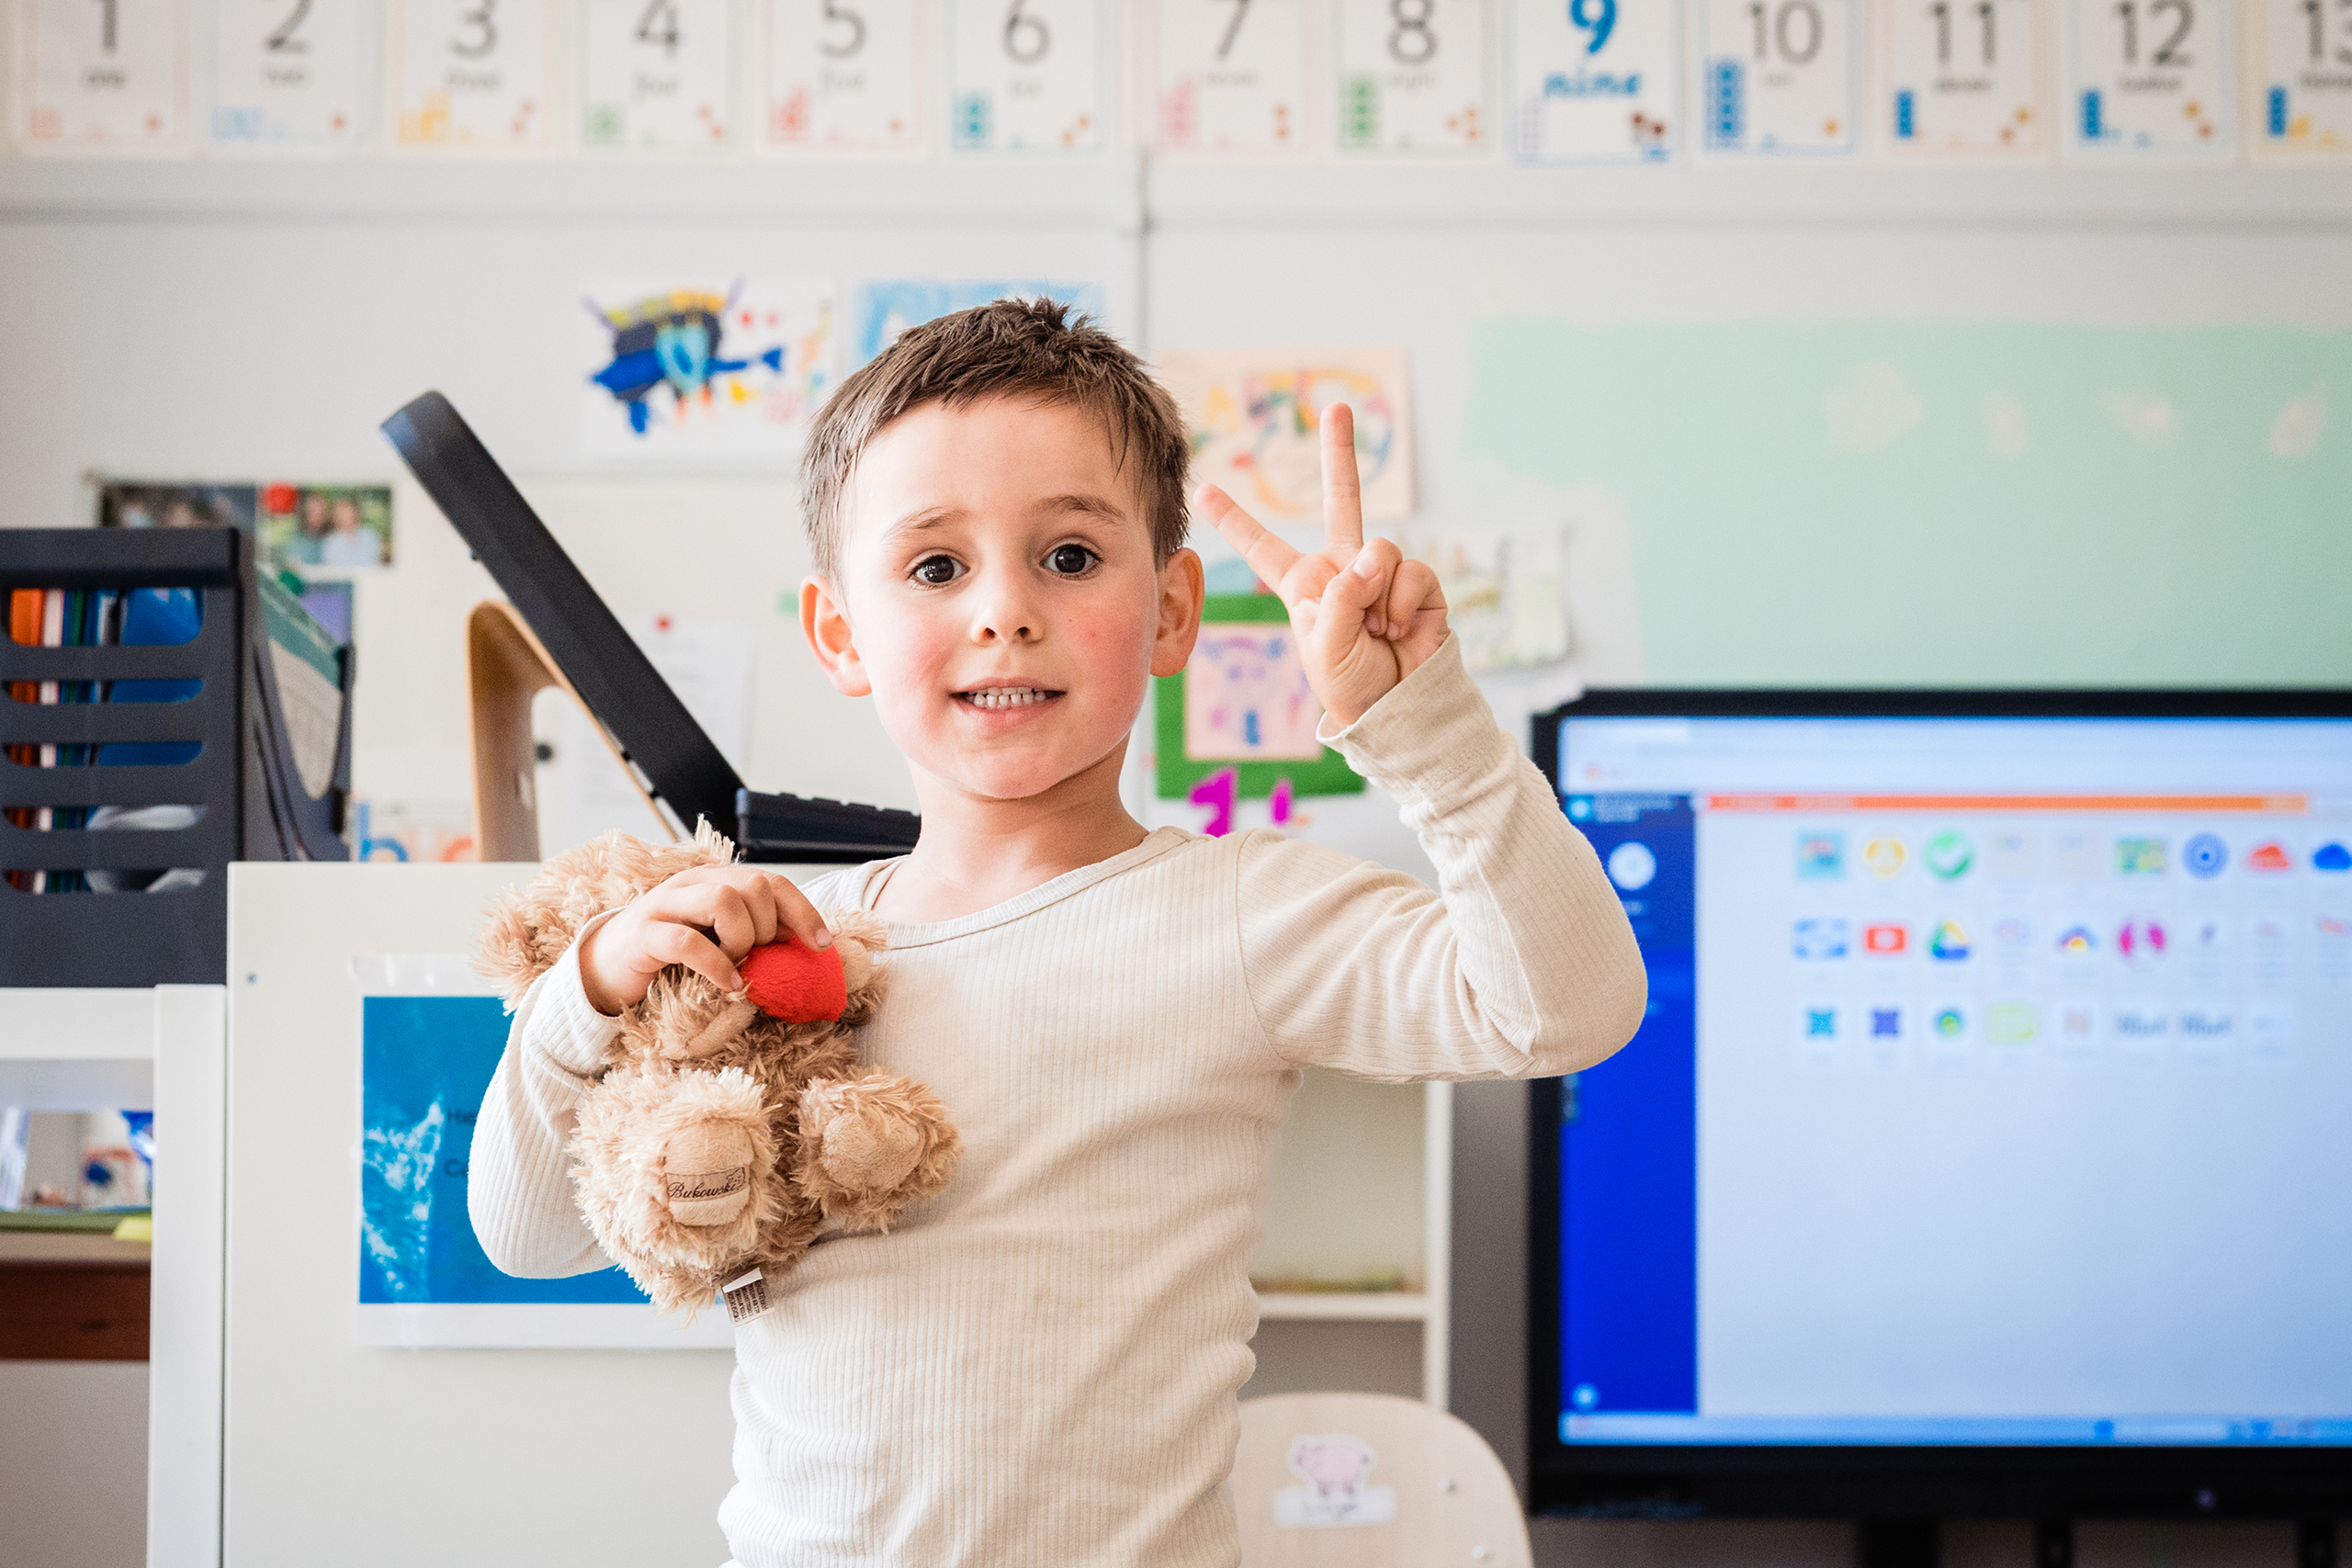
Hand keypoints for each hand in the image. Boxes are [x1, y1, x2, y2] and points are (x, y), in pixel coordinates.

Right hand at [577, 864, 832, 1015]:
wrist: (606, 968)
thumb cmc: (673, 955)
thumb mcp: (720, 938)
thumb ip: (756, 933)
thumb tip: (806, 945)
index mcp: (717, 880)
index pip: (773, 881)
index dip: (802, 911)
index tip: (821, 944)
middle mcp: (693, 883)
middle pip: (752, 887)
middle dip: (767, 928)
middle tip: (757, 957)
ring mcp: (665, 904)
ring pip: (723, 901)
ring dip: (741, 940)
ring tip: (737, 965)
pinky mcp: (644, 934)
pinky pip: (688, 942)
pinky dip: (717, 965)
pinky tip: (729, 985)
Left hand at [1194, 403, 1447, 729]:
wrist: (1398, 707)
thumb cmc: (1350, 683)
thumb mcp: (1322, 644)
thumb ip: (1341, 596)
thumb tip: (1372, 558)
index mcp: (1304, 585)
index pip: (1262, 547)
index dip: (1235, 521)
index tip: (1204, 492)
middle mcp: (1343, 569)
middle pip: (1340, 500)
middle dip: (1340, 453)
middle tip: (1337, 408)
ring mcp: (1382, 573)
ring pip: (1379, 548)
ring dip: (1377, 597)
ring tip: (1377, 631)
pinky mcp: (1418, 583)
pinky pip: (1410, 572)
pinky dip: (1403, 604)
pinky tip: (1401, 630)